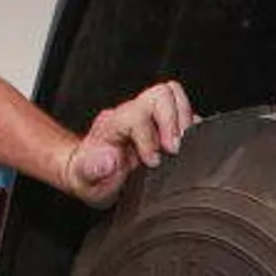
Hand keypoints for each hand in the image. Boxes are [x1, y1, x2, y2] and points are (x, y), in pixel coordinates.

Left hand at [59, 80, 197, 207]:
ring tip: (182, 146)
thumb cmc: (91, 178)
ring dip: (184, 120)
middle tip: (173, 150)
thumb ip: (92, 170)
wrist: (93, 175)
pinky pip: (183, 108)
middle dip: (172, 123)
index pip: (135, 115)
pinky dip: (190, 125)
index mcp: (111, 125)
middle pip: (160, 94)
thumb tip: (108, 160)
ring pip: (173, 95)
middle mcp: (131, 114)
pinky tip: (186, 147)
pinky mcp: (162, 122)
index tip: (152, 162)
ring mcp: (148, 115)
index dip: (148, 138)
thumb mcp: (85, 181)